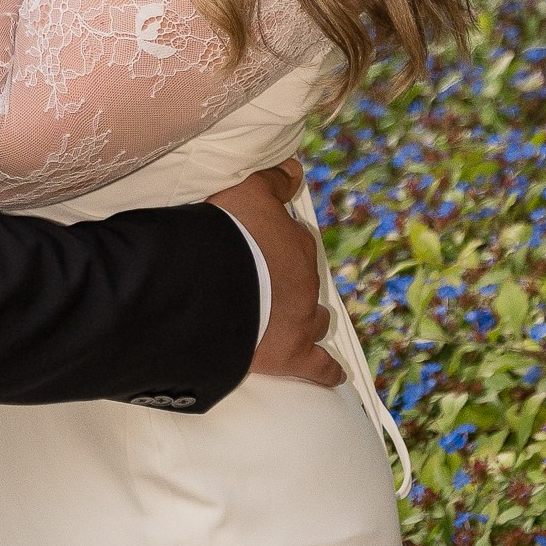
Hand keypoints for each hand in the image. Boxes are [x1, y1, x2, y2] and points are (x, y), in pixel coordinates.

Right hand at [210, 167, 341, 386]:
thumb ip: (272, 181)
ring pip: (316, 320)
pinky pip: (317, 366)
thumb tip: (296, 171)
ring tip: (298, 321)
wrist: (211, 284)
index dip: (278, 242)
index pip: (294, 239)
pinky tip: (334, 374)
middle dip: (293, 281)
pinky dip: (326, 370)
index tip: (262, 244)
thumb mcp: (246, 190)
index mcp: (294, 242)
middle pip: (305, 280)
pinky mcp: (289, 356)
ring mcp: (300, 320)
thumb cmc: (226, 232)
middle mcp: (304, 281)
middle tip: (270, 282)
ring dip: (309, 318)